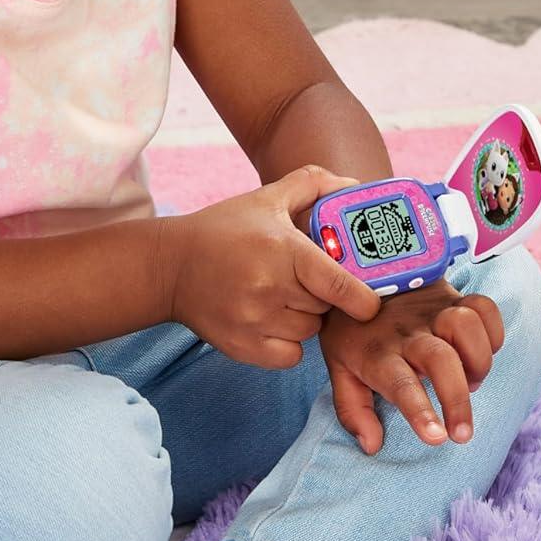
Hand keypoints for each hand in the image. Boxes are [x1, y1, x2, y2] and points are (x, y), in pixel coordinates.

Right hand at [160, 164, 383, 368]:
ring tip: (283, 297)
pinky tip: (271, 320)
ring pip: (310, 332)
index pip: (340, 284)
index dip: (364, 297)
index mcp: (282, 249)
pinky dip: (289, 343)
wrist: (170, 266)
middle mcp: (270, 287)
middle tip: (305, 280)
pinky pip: (291, 356)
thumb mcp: (267, 199)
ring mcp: (255, 321)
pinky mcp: (243, 347)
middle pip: (327, 307)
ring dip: (305, 318)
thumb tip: (354, 187)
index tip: (370, 299)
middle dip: (324, 296)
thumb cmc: (224, 230)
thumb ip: (313, 184)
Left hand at [318, 278, 504, 453]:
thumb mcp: (339, 367)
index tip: (437, 439)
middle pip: (441, 359)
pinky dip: (493, 332)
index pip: (399, 384)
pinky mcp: (452, 295)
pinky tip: (483, 351)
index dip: (420, 411)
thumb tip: (370, 445)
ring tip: (471, 381)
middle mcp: (407, 331)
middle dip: (457, 399)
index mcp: (377, 353)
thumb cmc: (353, 329)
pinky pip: (484, 307)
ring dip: (478, 360)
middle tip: (462, 434)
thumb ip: (353, 408)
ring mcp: (432, 310)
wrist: (356, 271)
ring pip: (466, 326)